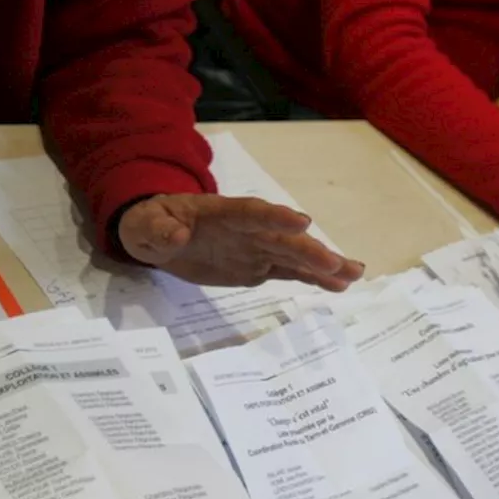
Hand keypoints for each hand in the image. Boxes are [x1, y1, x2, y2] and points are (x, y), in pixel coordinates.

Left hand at [117, 194, 364, 290]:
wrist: (156, 232)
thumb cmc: (150, 223)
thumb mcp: (143, 226)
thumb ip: (159, 229)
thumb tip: (177, 234)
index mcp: (221, 213)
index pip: (251, 213)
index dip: (276, 217)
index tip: (302, 221)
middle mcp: (247, 229)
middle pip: (281, 237)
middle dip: (309, 249)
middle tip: (338, 264)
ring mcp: (255, 247)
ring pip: (293, 254)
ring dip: (323, 264)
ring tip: (355, 275)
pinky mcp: (257, 266)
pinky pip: (289, 271)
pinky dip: (313, 278)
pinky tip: (339, 285)